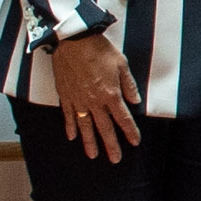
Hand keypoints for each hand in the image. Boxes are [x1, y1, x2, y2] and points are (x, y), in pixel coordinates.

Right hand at [52, 31, 142, 161]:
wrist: (73, 40)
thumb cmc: (99, 50)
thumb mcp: (121, 64)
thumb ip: (128, 84)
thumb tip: (135, 100)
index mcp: (111, 94)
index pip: (123, 118)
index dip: (130, 131)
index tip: (135, 143)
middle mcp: (94, 101)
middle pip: (104, 128)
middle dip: (111, 145)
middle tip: (115, 159)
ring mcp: (78, 100)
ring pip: (85, 126)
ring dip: (89, 142)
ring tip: (93, 155)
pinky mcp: (66, 95)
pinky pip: (69, 115)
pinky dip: (70, 127)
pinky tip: (72, 137)